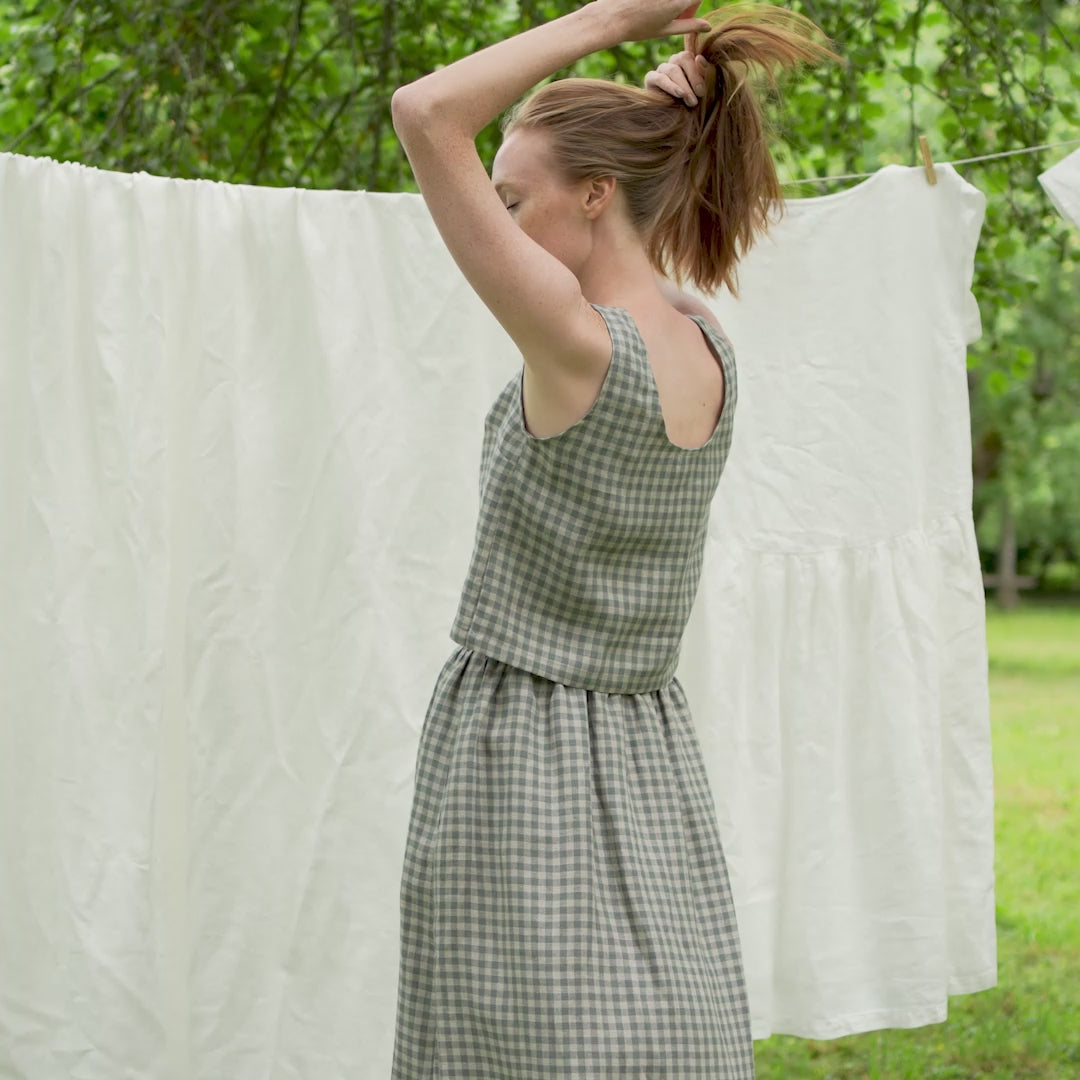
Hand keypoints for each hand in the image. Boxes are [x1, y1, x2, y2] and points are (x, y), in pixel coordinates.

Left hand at [594, 0, 712, 43]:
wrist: (613, 16)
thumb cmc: (640, 27)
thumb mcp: (666, 30)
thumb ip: (690, 26)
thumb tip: (708, 26)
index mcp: (680, 1)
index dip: (692, 8)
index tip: (681, 17)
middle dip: (681, 3)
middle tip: (667, 13)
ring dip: (669, 2)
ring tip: (655, 8)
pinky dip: (656, 1)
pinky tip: (645, 4)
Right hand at [643, 49, 712, 105]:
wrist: (674, 119)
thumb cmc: (692, 101)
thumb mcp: (702, 88)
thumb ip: (704, 72)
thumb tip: (699, 58)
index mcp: (687, 60)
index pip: (690, 56)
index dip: (697, 72)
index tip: (702, 92)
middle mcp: (674, 61)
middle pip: (682, 59)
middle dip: (693, 78)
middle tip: (699, 95)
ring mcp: (661, 68)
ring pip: (672, 70)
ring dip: (683, 86)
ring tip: (691, 102)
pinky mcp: (650, 78)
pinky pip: (659, 79)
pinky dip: (670, 86)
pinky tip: (679, 94)